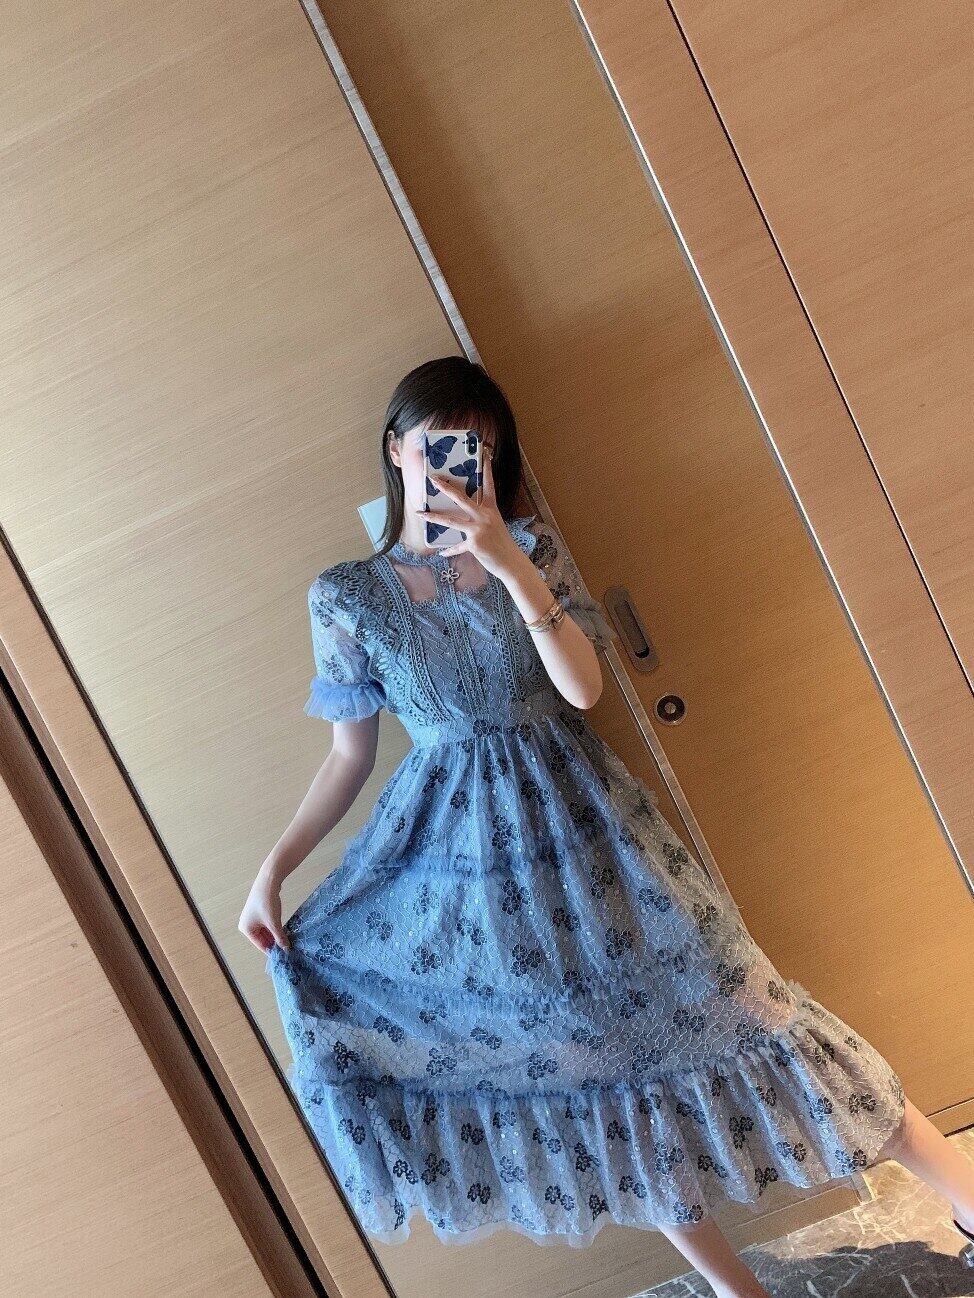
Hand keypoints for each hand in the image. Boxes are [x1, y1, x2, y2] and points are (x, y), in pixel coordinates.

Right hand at [238, 868, 290, 953]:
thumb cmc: (267, 902)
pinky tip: (284, 930)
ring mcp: (253, 918)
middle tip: (288, 948)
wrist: (268, 881)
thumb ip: (280, 937)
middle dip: (275, 942)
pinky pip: (268, 924)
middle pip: (263, 939)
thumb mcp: (274, 922)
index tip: (284, 956)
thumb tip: (286, 949)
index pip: (261, 945)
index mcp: (246, 929)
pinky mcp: (260, 911)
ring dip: (276, 935)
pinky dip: (275, 927)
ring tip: (288, 940)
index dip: (273, 950)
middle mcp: (247, 924)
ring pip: (266, 931)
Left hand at [418, 450, 520, 576]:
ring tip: (421, 513)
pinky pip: (457, 546)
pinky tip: (442, 552)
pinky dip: (450, 550)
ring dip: (434, 517)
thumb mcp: (495, 525)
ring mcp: (479, 529)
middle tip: (433, 479)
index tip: (485, 454)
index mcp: (492, 509)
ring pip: (452, 521)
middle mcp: (485, 516)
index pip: (489, 485)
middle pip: (462, 498)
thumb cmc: (502, 543)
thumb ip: (482, 516)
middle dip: (446, 488)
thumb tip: (465, 513)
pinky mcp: (474, 544)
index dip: (487, 469)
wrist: (510, 562)